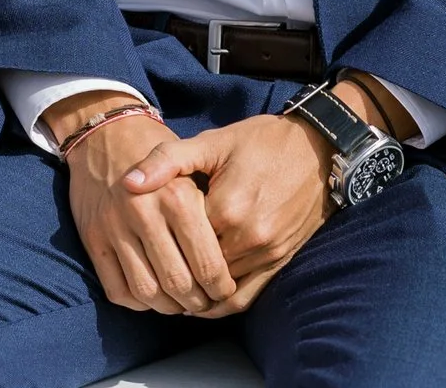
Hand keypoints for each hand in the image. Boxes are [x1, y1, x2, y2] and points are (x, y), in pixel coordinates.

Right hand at [46, 92, 232, 315]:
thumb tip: (233, 257)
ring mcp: (114, 228)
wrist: (105, 134)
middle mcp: (144, 213)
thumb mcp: (192, 165)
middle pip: (178, 282)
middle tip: (206, 302)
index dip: (220, 286)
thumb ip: (212, 208)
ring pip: (147, 291)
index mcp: (177, 196)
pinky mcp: (93, 239)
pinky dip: (137, 303)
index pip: (207, 262)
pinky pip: (117, 289)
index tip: (226, 289)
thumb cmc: (159, 154)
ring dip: (168, 308)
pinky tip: (152, 297)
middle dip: (197, 302)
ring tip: (182, 304)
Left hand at [122, 86, 372, 315]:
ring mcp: (268, 252)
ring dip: (194, 292)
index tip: (139, 247)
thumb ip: (167, 161)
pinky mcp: (281, 260)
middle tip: (149, 274)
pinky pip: (246, 297)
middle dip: (173, 273)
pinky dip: (221, 304)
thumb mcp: (212, 142)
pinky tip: (202, 300)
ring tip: (169, 287)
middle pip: (197, 271)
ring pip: (219, 289)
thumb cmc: (262, 140)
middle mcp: (248, 237)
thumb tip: (128, 183)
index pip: (179, 242)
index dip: (157, 246)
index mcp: (226, 208)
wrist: (318, 146)